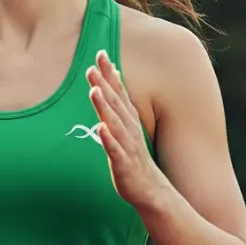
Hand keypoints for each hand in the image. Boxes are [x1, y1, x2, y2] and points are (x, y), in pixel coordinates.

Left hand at [86, 50, 162, 210]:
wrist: (151, 191)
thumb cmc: (134, 159)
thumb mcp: (125, 130)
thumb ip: (117, 107)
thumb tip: (109, 83)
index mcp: (128, 121)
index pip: (118, 93)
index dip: (109, 74)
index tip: (100, 53)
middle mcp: (128, 130)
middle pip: (115, 103)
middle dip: (104, 84)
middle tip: (94, 64)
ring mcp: (127, 147)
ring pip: (114, 123)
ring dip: (105, 107)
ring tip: (94, 90)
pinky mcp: (123, 164)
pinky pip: (115, 150)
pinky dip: (108, 139)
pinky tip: (100, 128)